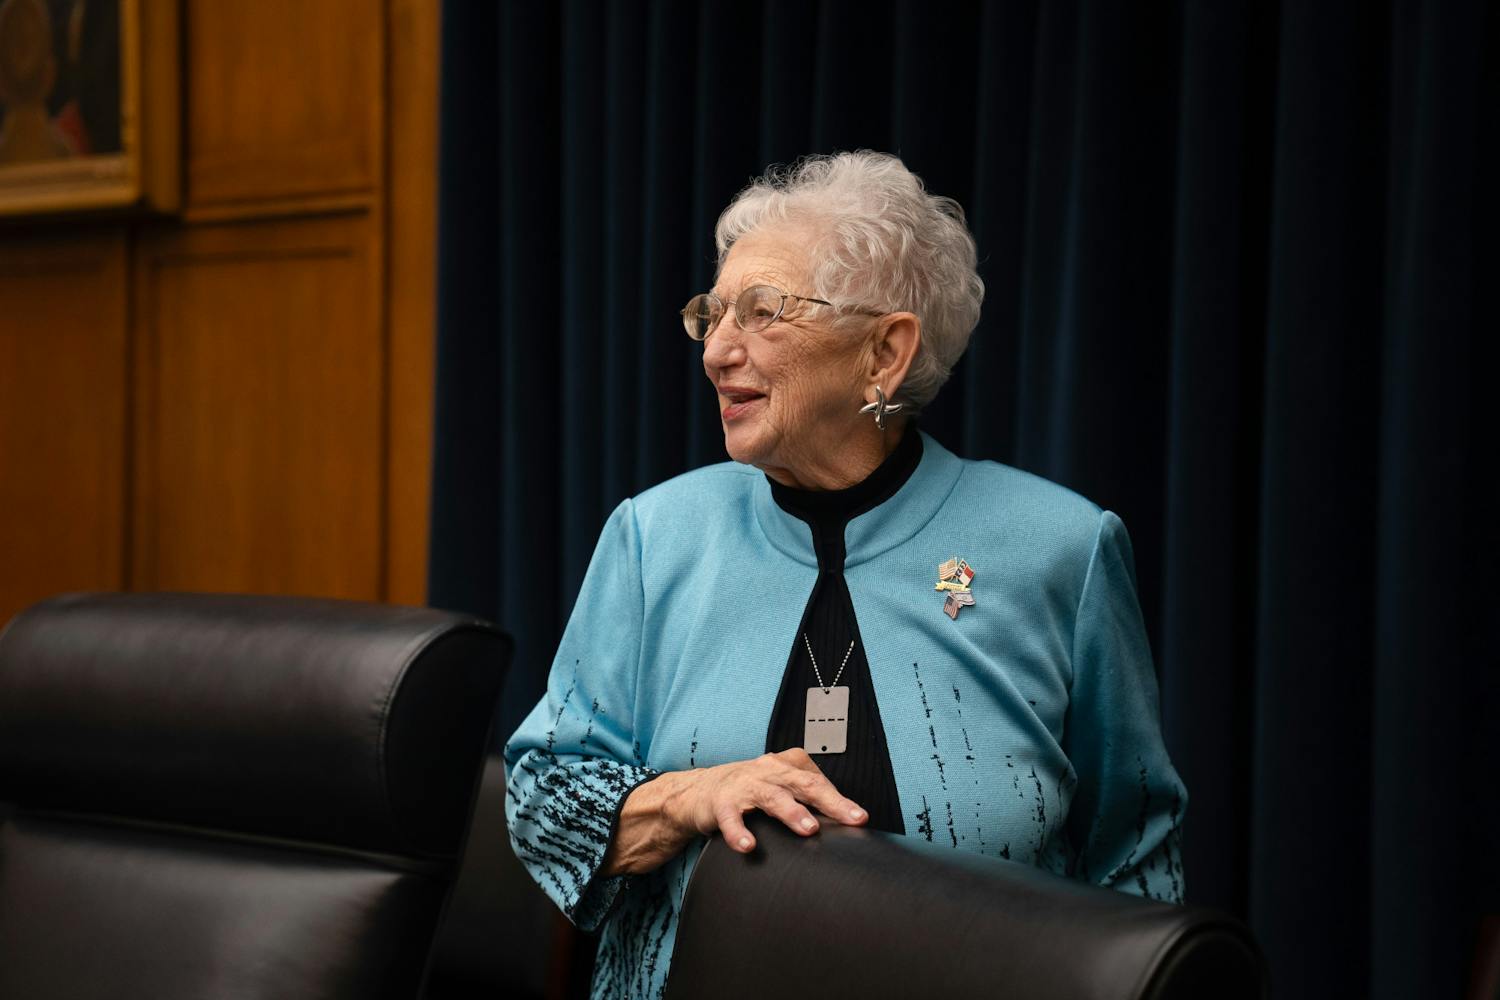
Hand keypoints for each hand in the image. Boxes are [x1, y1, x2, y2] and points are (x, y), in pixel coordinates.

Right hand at [668, 747, 866, 853]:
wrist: (701, 791)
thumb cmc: (749, 789)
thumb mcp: (780, 785)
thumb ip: (805, 798)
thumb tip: (841, 820)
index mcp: (785, 766)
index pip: (818, 782)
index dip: (840, 800)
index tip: (860, 818)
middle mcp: (768, 771)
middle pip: (803, 783)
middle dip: (829, 801)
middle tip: (850, 818)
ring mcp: (745, 785)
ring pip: (772, 796)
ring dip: (791, 811)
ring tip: (809, 828)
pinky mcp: (721, 803)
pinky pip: (731, 819)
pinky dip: (739, 832)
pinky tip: (748, 846)